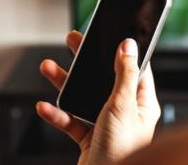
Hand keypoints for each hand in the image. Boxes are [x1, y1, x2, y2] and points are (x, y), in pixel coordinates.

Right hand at [36, 31, 160, 164]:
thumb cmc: (122, 150)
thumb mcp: (122, 105)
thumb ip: (124, 75)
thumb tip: (128, 46)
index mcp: (142, 104)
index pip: (135, 70)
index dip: (122, 51)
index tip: (110, 36)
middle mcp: (126, 112)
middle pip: (105, 79)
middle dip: (86, 62)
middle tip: (73, 41)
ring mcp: (107, 125)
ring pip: (84, 98)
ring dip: (65, 85)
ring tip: (48, 67)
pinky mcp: (90, 138)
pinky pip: (71, 122)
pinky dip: (57, 114)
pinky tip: (45, 107)